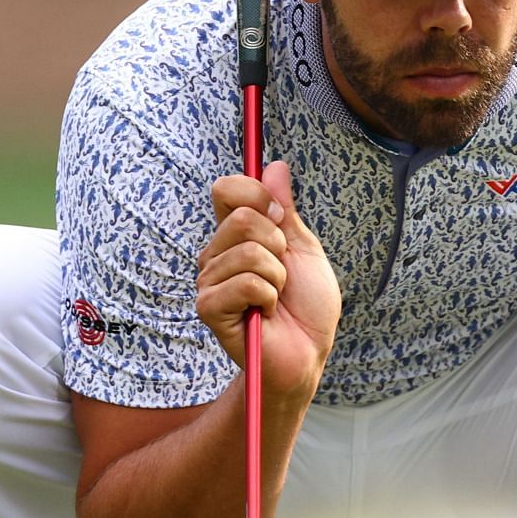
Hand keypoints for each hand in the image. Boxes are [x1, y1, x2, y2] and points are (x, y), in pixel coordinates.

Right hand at [197, 162, 340, 397]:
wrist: (308, 351)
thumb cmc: (308, 305)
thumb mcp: (303, 249)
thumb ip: (285, 210)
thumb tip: (275, 166)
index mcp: (236, 236)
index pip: (227, 189)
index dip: (258, 195)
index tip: (281, 219)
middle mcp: (216, 254)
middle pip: (243, 218)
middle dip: (279, 246)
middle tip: (282, 274)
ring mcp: (210, 280)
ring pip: (249, 252)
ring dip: (277, 277)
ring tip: (275, 298)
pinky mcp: (209, 308)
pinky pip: (246, 283)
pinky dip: (269, 297)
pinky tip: (265, 314)